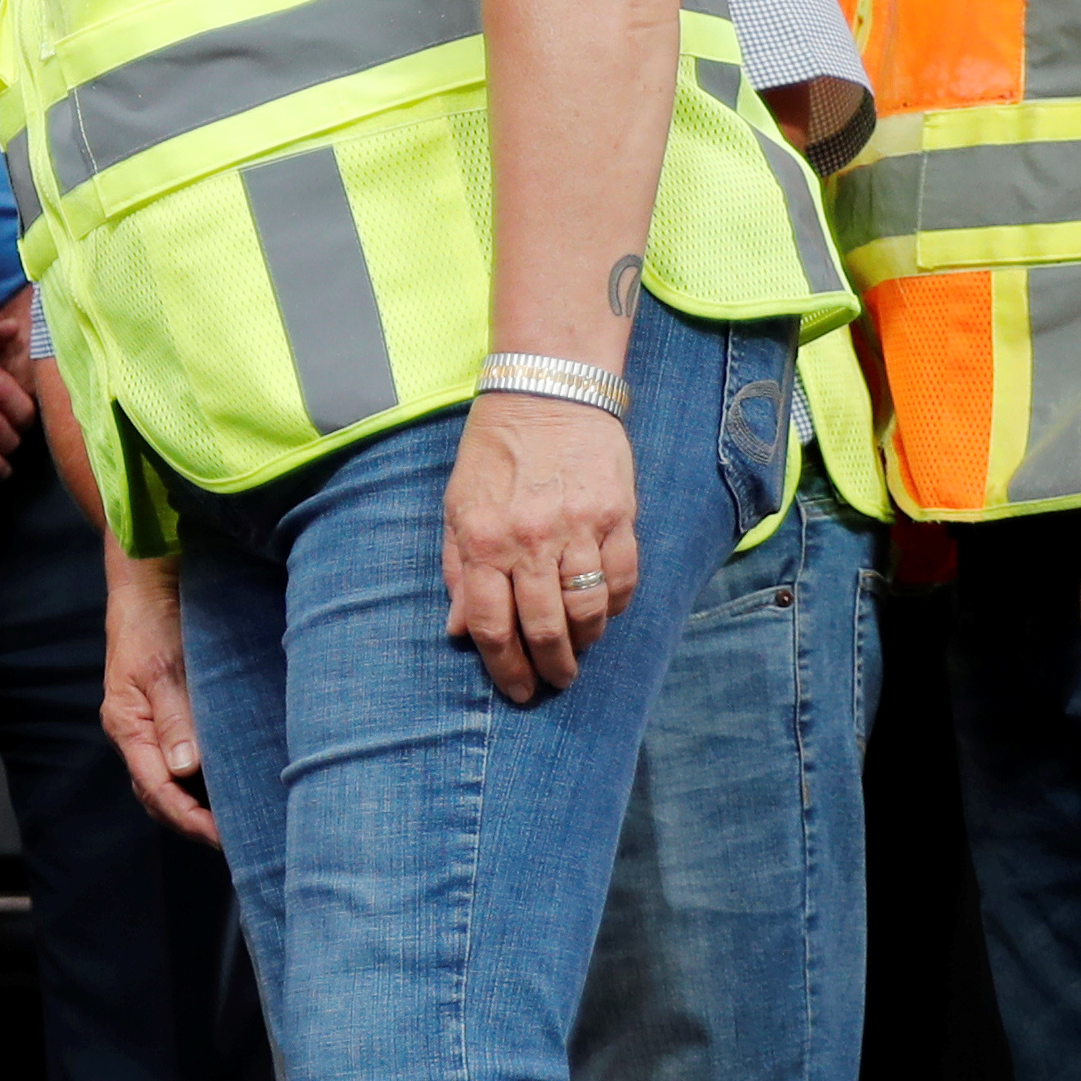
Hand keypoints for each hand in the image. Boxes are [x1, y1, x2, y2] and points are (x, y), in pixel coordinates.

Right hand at [100, 546, 213, 843]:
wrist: (146, 579)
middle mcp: (136, 731)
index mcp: (127, 725)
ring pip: (168, 780)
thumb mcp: (163, 666)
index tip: (223, 837)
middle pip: (158, 795)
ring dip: (198, 804)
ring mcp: (149, 723)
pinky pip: (179, 758)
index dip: (188, 819)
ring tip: (237, 820)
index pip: (155, 789)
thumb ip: (174, 717)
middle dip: (192, 822)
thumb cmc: (151, 618)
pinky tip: (228, 781)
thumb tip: (183, 769)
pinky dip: (201, 779)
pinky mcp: (166, 711)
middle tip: (238, 840)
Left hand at [441, 392, 638, 704]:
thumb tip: (460, 630)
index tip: (518, 691)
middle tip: (556, 682)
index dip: (505, 668)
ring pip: (588, 611)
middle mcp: (529, 540)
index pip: (492, 626)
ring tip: (579, 651)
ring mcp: (577, 528)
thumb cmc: (495, 451)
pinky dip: (616, 606)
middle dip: (551, 668)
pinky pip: (623, 579)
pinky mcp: (618, 515)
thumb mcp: (458, 507)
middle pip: (543, 628)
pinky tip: (605, 613)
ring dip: (585, 643)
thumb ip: (458, 570)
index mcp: (482, 540)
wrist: (548, 390)